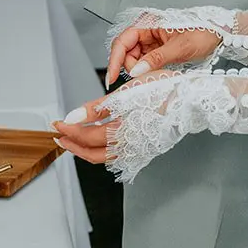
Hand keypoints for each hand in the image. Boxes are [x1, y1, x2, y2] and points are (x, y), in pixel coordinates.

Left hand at [53, 69, 176, 164]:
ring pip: (105, 157)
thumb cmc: (164, 89)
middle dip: (74, 144)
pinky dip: (102, 150)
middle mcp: (132, 145)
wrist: (190, 97)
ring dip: (86, 149)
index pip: (89, 137)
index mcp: (126, 131)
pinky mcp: (144, 147)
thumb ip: (96, 108)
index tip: (57, 123)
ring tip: (73, 139)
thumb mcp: (127, 93)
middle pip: (94, 153)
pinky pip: (117, 155)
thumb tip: (72, 117)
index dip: (70, 131)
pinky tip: (97, 141)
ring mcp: (139, 149)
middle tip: (59, 135)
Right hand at [106, 24, 219, 87]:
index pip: (123, 41)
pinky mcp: (158, 50)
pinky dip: (147, 69)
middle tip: (142, 76)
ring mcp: (152, 41)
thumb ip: (156, 59)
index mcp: (149, 23)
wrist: (221, 34)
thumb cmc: (204, 33)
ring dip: (139, 69)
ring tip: (155, 72)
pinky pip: (145, 61)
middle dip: (130, 66)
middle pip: (126, 51)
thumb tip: (136, 71)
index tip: (111, 77)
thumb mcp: (180, 48)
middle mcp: (147, 31)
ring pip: (134, 58)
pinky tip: (155, 72)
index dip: (114, 59)